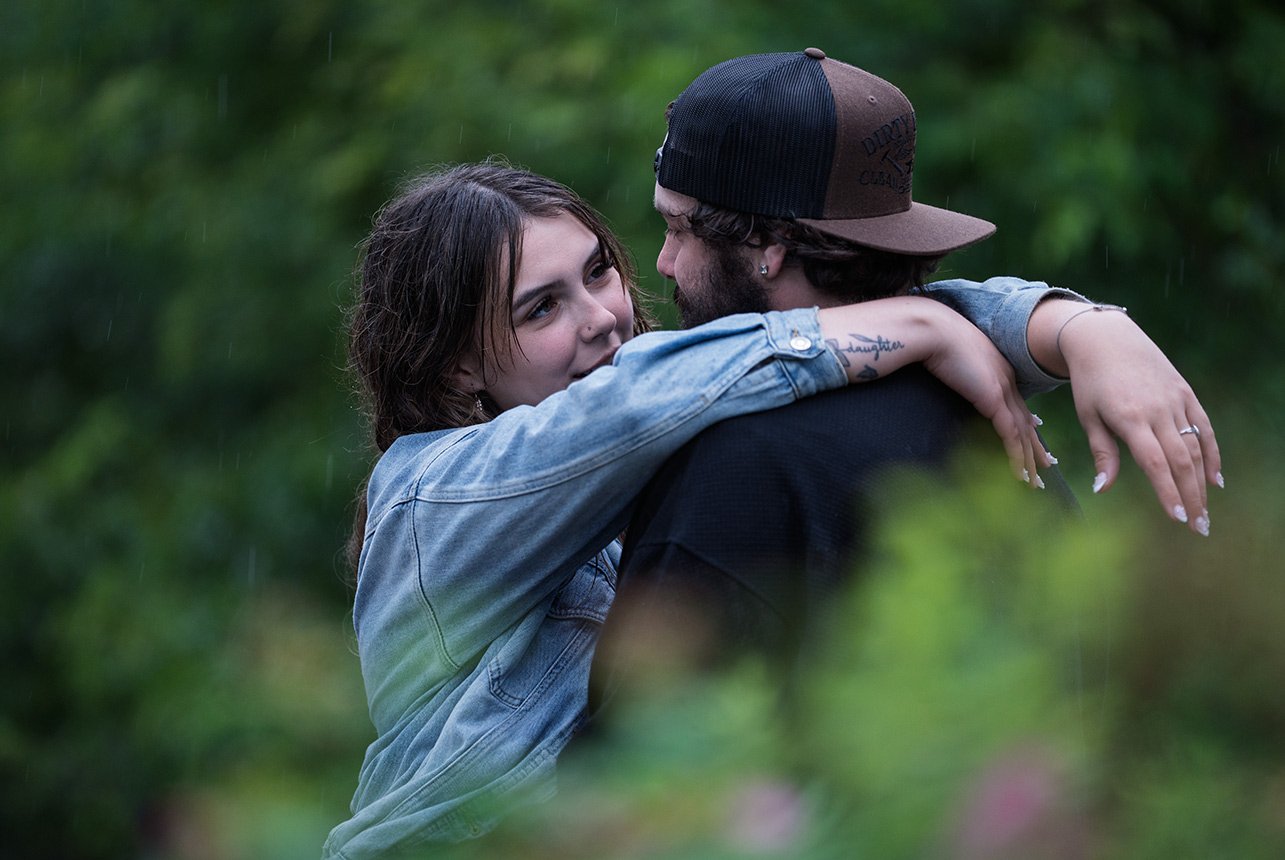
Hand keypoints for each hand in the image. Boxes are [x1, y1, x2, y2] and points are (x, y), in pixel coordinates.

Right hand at [817, 298, 1049, 483]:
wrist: (931, 327)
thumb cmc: (930, 337)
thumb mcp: (947, 355)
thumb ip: (954, 368)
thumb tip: (945, 373)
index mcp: (996, 368)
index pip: (1015, 403)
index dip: (1025, 424)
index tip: (1032, 438)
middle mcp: (1006, 378)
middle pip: (1025, 420)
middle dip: (1035, 446)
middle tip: (1045, 466)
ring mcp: (1002, 389)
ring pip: (1022, 432)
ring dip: (1028, 460)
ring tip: (1033, 482)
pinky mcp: (994, 399)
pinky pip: (1010, 436)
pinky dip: (1016, 458)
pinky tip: (1018, 475)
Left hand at [1050, 304, 1221, 535]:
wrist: (1106, 338)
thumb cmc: (1090, 381)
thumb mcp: (1089, 416)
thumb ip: (1102, 452)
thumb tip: (1104, 490)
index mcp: (1130, 418)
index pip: (1156, 463)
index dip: (1168, 492)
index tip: (1177, 518)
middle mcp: (1158, 410)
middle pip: (1182, 460)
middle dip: (1191, 496)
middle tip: (1198, 527)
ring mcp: (1175, 400)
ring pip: (1196, 446)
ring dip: (1202, 481)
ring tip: (1204, 511)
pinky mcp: (1185, 392)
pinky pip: (1204, 426)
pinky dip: (1212, 453)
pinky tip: (1216, 479)